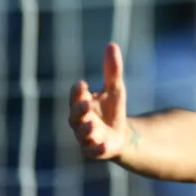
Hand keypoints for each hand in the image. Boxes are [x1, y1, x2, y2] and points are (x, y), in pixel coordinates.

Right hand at [69, 42, 129, 159]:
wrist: (120, 136)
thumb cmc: (112, 110)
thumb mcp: (115, 89)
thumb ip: (112, 70)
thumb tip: (112, 44)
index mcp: (81, 104)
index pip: (76, 96)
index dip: (77, 92)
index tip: (83, 84)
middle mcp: (79, 121)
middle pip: (75, 115)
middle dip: (79, 110)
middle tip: (85, 103)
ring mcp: (86, 137)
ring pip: (82, 134)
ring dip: (86, 130)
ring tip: (93, 124)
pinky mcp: (96, 150)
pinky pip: (95, 151)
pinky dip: (98, 148)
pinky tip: (104, 145)